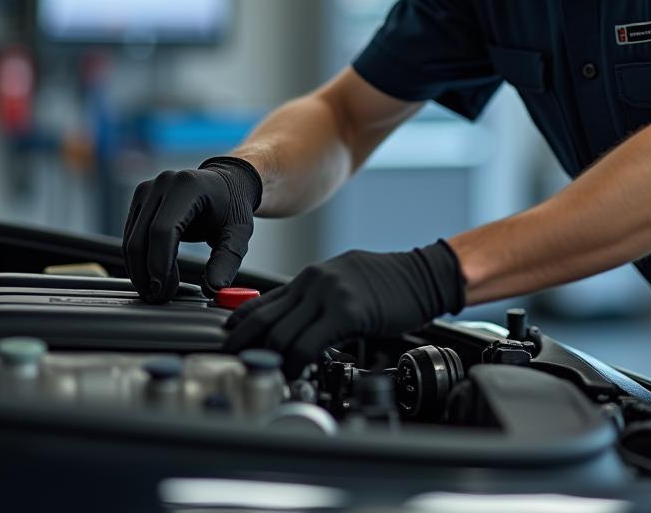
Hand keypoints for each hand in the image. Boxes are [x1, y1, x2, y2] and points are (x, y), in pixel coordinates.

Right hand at [122, 156, 262, 302]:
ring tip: (156, 291)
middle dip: (146, 273)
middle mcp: (163, 184)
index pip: (163, 230)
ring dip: (139, 271)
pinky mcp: (140, 200)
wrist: (225, 184)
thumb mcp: (239, 232)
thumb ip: (227, 260)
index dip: (160, 264)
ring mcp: (148, 190)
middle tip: (159, 297)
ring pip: (130, 239)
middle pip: (141, 237)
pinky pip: (130, 236)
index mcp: (188, 186)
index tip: (165, 290)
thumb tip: (214, 288)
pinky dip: (138, 260)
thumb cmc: (232, 206)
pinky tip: (152, 275)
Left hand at [222, 240, 465, 375]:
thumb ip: (317, 302)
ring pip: (282, 332)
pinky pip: (309, 342)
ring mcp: (329, 293)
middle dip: (244, 345)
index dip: (239, 325)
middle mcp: (314, 281)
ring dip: (271, 359)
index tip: (228, 342)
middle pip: (264, 318)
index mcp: (310, 277)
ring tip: (269, 374)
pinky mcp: (347, 310)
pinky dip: (297, 361)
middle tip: (236, 364)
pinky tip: (297, 371)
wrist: (422, 276)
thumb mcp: (343, 284)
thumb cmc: (388, 284)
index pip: (262, 300)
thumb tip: (294, 327)